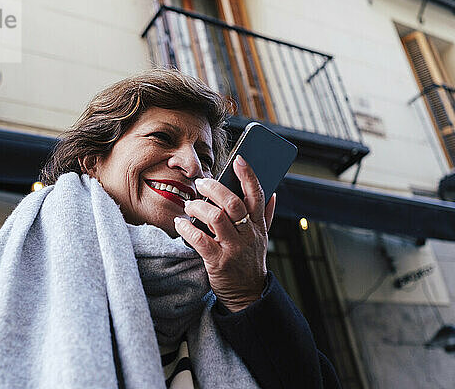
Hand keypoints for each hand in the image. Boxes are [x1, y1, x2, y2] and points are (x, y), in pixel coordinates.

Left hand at [174, 154, 275, 311]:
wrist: (248, 295)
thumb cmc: (250, 262)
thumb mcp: (262, 238)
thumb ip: (267, 216)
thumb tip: (274, 193)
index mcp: (258, 225)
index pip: (257, 195)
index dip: (248, 175)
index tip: (239, 159)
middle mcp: (248, 234)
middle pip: (233, 203)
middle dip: (214, 188)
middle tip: (200, 183)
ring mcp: (234, 249)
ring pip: (216, 218)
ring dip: (198, 207)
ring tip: (189, 205)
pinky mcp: (218, 262)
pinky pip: (200, 240)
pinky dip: (187, 229)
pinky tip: (180, 224)